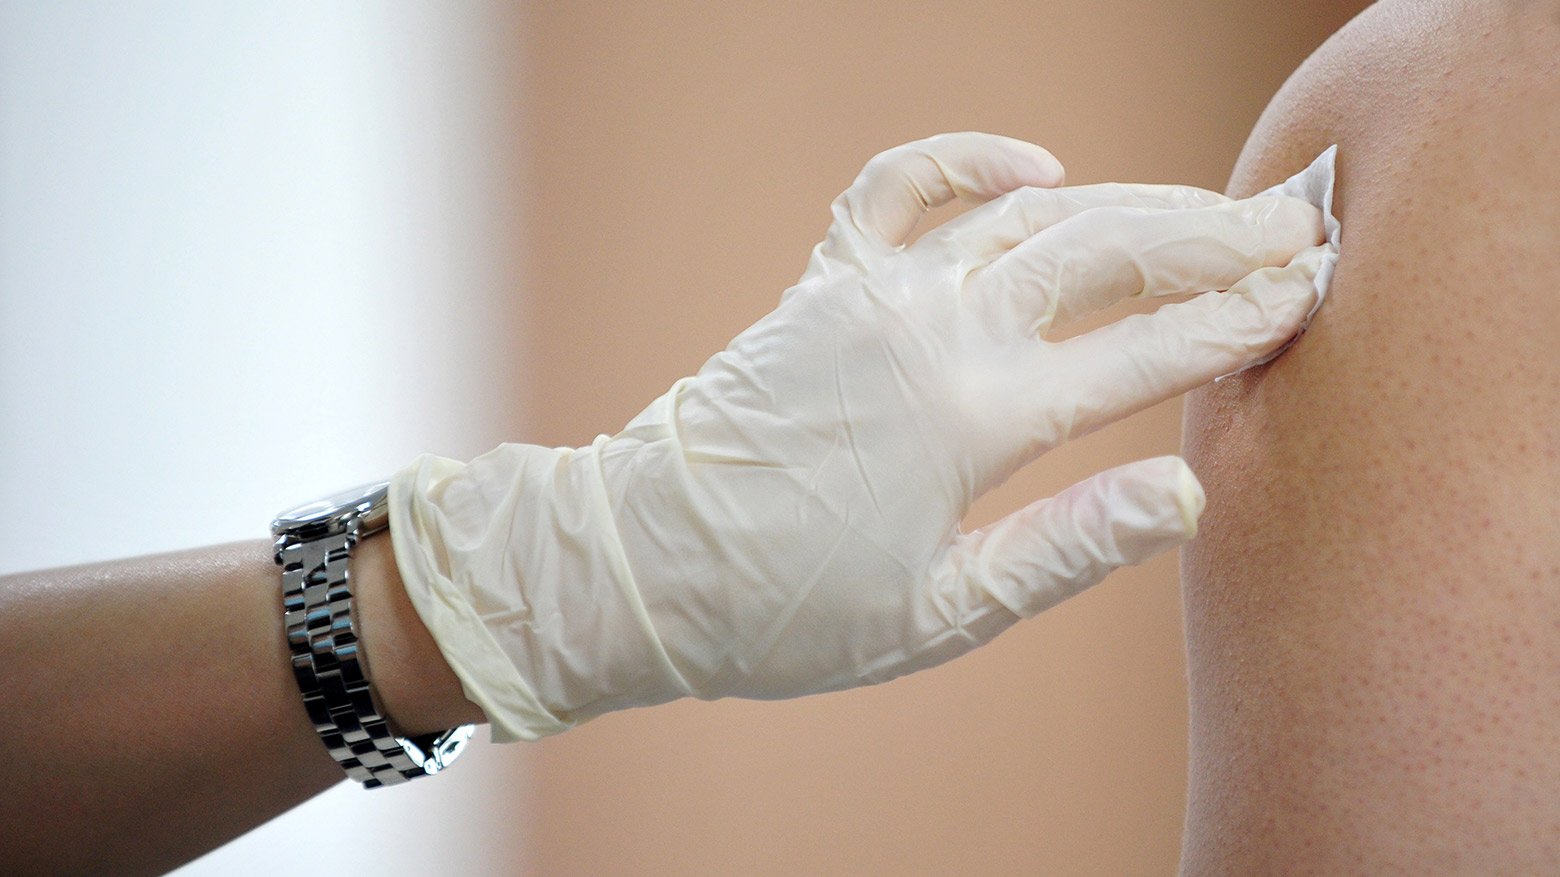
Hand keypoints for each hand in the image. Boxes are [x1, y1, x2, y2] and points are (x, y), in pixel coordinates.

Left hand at [389, 132, 1326, 740]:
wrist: (644, 563)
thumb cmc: (787, 610)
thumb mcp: (942, 613)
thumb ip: (1068, 548)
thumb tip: (1183, 494)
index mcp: (975, 423)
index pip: (1143, 357)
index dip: (1234, 323)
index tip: (1304, 297)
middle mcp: (934, 335)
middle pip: (1103, 258)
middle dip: (1209, 242)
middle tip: (1289, 231)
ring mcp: (875, 295)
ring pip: (1028, 218)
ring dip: (1125, 204)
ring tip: (1205, 208)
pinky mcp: (824, 282)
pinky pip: (899, 189)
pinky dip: (966, 161)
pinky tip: (1035, 164)